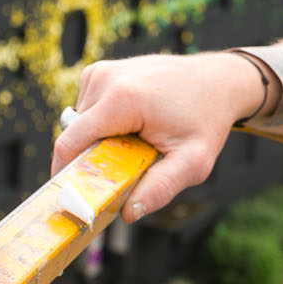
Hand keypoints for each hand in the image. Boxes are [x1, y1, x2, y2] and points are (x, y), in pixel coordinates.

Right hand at [51, 52, 261, 221]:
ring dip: (98, 141)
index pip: (70, 143)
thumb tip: (128, 213)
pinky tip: (132, 124)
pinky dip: (102, 124)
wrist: (218, 81)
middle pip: (74, 135)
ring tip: (135, 143)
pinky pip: (87, 109)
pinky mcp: (102, 71)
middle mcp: (106, 79)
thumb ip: (161, 188)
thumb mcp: (194, 161)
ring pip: (78, 124)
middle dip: (90, 160)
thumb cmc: (207, 119)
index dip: (64, 174)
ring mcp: (102, 71)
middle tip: (123, 173)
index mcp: (123, 99)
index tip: (70, 199)